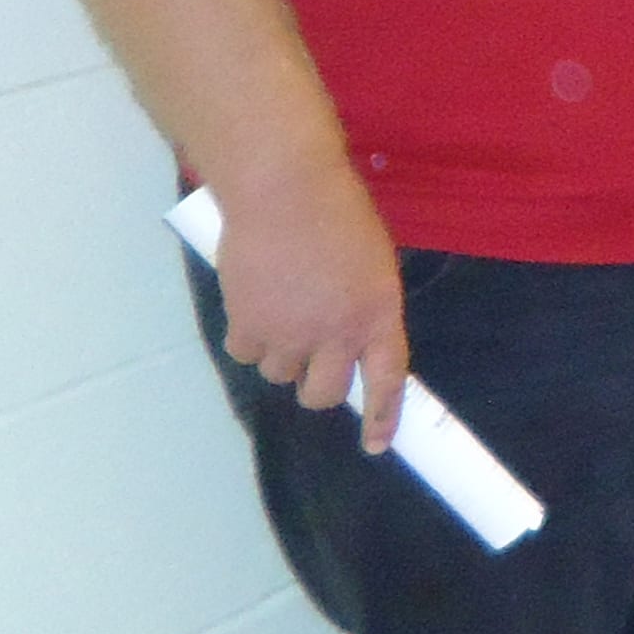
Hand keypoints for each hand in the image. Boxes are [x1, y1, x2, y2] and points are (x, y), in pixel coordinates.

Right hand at [213, 156, 410, 453]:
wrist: (284, 188)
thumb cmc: (336, 211)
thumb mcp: (372, 260)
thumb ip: (365, 306)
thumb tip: (350, 342)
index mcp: (379, 313)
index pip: (387, 379)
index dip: (383, 417)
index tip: (377, 445)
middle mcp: (339, 333)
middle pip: (325, 394)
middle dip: (318, 385)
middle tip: (310, 360)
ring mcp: (292, 333)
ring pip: (281, 375)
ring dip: (281, 354)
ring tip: (280, 311)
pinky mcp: (249, 324)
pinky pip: (246, 354)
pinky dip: (248, 337)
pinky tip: (252, 304)